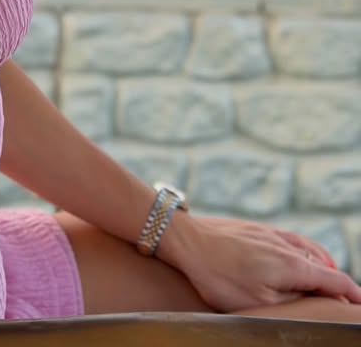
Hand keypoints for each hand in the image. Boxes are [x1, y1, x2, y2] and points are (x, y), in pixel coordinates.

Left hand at [158, 211, 360, 311]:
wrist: (187, 240)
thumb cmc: (220, 277)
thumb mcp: (260, 302)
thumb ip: (294, 300)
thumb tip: (318, 299)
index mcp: (294, 266)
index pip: (336, 282)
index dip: (352, 296)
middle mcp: (289, 246)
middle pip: (326, 268)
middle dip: (339, 285)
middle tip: (349, 301)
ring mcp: (273, 234)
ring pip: (310, 251)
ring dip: (324, 268)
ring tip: (332, 282)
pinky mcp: (258, 229)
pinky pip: (293, 241)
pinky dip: (307, 252)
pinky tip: (302, 257)